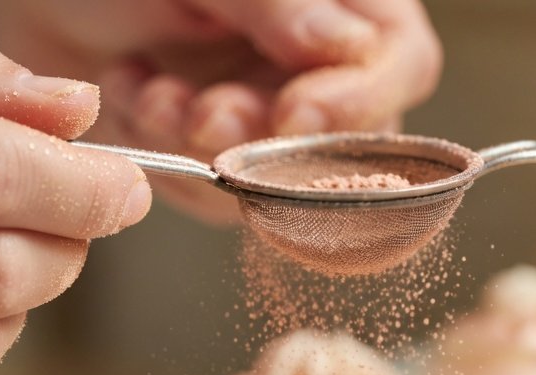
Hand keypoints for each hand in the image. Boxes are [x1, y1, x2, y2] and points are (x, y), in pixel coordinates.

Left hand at [0, 0, 443, 222]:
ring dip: (213, 148)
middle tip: (204, 113)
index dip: (359, 99)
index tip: (294, 111)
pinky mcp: (233, 160)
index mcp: (344, 1)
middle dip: (270, 135)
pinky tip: (134, 98)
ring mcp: (279, 115)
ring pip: (284, 174)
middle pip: (349, 134)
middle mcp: (322, 63)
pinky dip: (175, 157)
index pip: (401, 62)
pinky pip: (227, 194)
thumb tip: (346, 45)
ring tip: (148, 93)